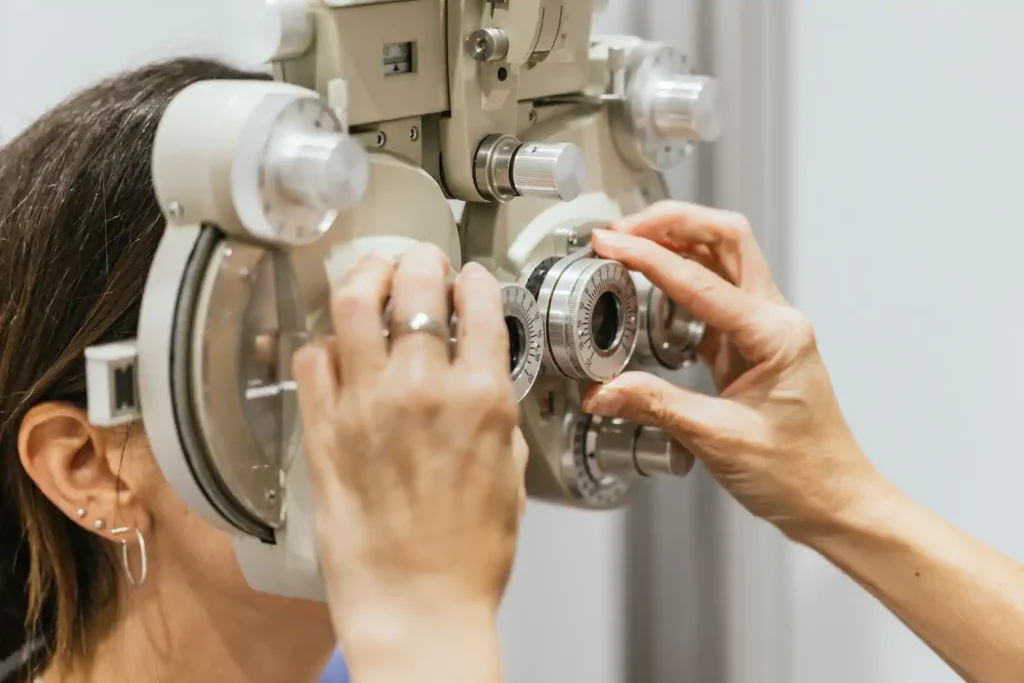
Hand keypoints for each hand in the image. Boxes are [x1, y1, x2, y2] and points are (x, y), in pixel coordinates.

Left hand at [292, 245, 526, 656]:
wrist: (417, 607)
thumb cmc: (468, 557)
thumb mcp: (511, 475)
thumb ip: (496, 416)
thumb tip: (482, 382)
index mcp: (481, 398)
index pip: (479, 304)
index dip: (475, 280)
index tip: (470, 279)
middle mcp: (424, 390)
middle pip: (416, 286)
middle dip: (421, 260)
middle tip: (420, 261)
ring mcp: (367, 405)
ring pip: (355, 306)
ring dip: (366, 277)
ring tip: (371, 275)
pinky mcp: (324, 430)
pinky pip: (312, 360)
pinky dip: (324, 341)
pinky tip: (336, 345)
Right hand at [583, 201, 888, 539]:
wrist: (835, 500)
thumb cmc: (800, 473)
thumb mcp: (719, 439)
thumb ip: (656, 406)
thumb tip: (604, 389)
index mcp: (775, 336)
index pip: (701, 281)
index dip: (649, 258)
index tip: (612, 244)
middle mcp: (775, 321)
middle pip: (726, 238)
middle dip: (672, 222)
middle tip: (623, 228)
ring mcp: (766, 329)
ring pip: (722, 259)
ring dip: (677, 243)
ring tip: (630, 246)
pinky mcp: (752, 345)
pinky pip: (714, 294)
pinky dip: (680, 281)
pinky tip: (650, 290)